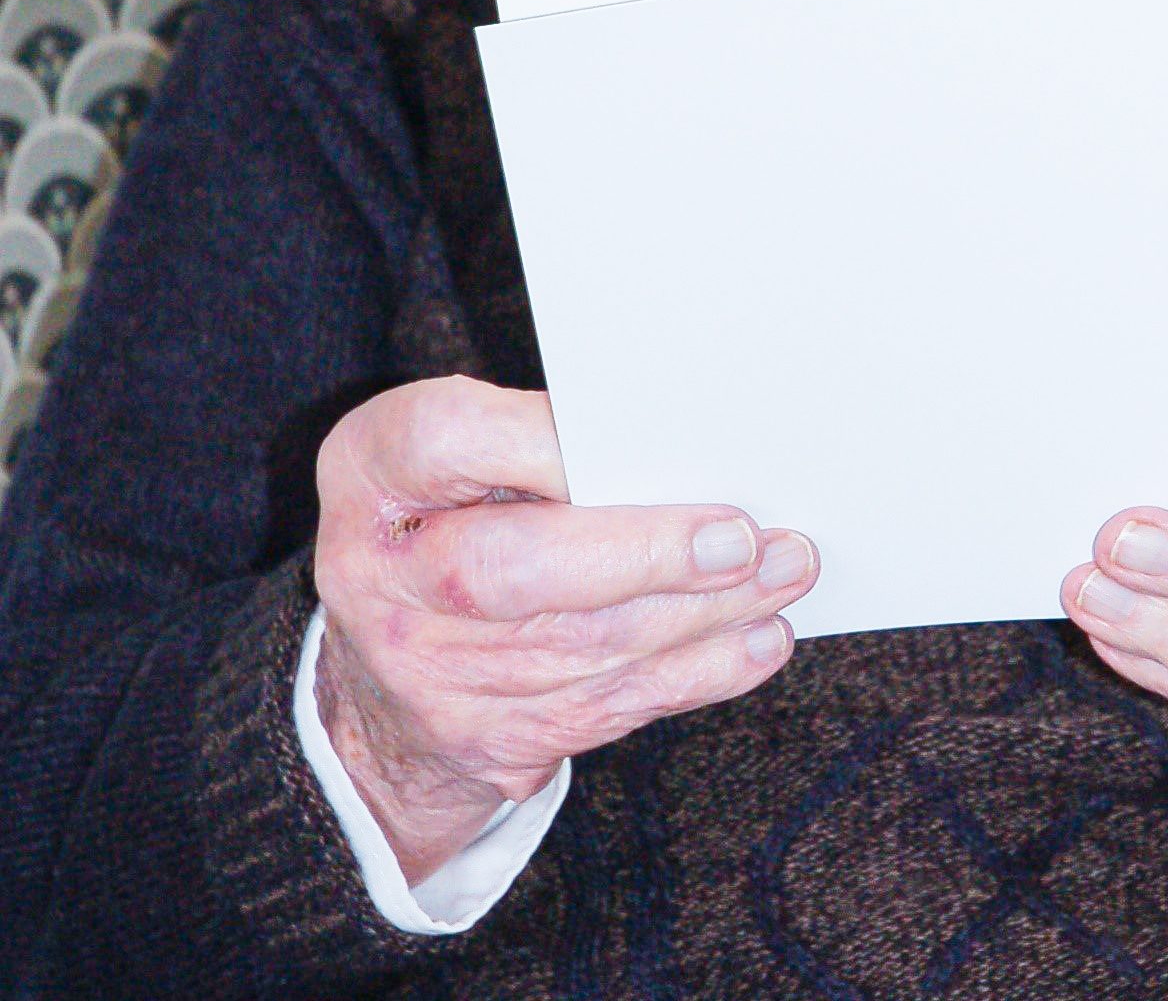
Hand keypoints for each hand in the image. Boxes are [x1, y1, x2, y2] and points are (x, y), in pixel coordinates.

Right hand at [313, 376, 816, 882]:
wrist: (380, 679)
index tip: (641, 437)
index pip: (446, 437)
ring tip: (784, 570)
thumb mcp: (456, 451)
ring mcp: (430, 675)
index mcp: (373, 469)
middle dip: (644, 553)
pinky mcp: (491, 742)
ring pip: (586, 647)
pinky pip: (608, 708)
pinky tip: (757, 640)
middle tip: (743, 536)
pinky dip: (697, 672)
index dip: (542, 441)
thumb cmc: (449, 517)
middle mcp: (382, 577)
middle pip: (515, 568)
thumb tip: (676, 443)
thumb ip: (535, 435)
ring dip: (703, 612)